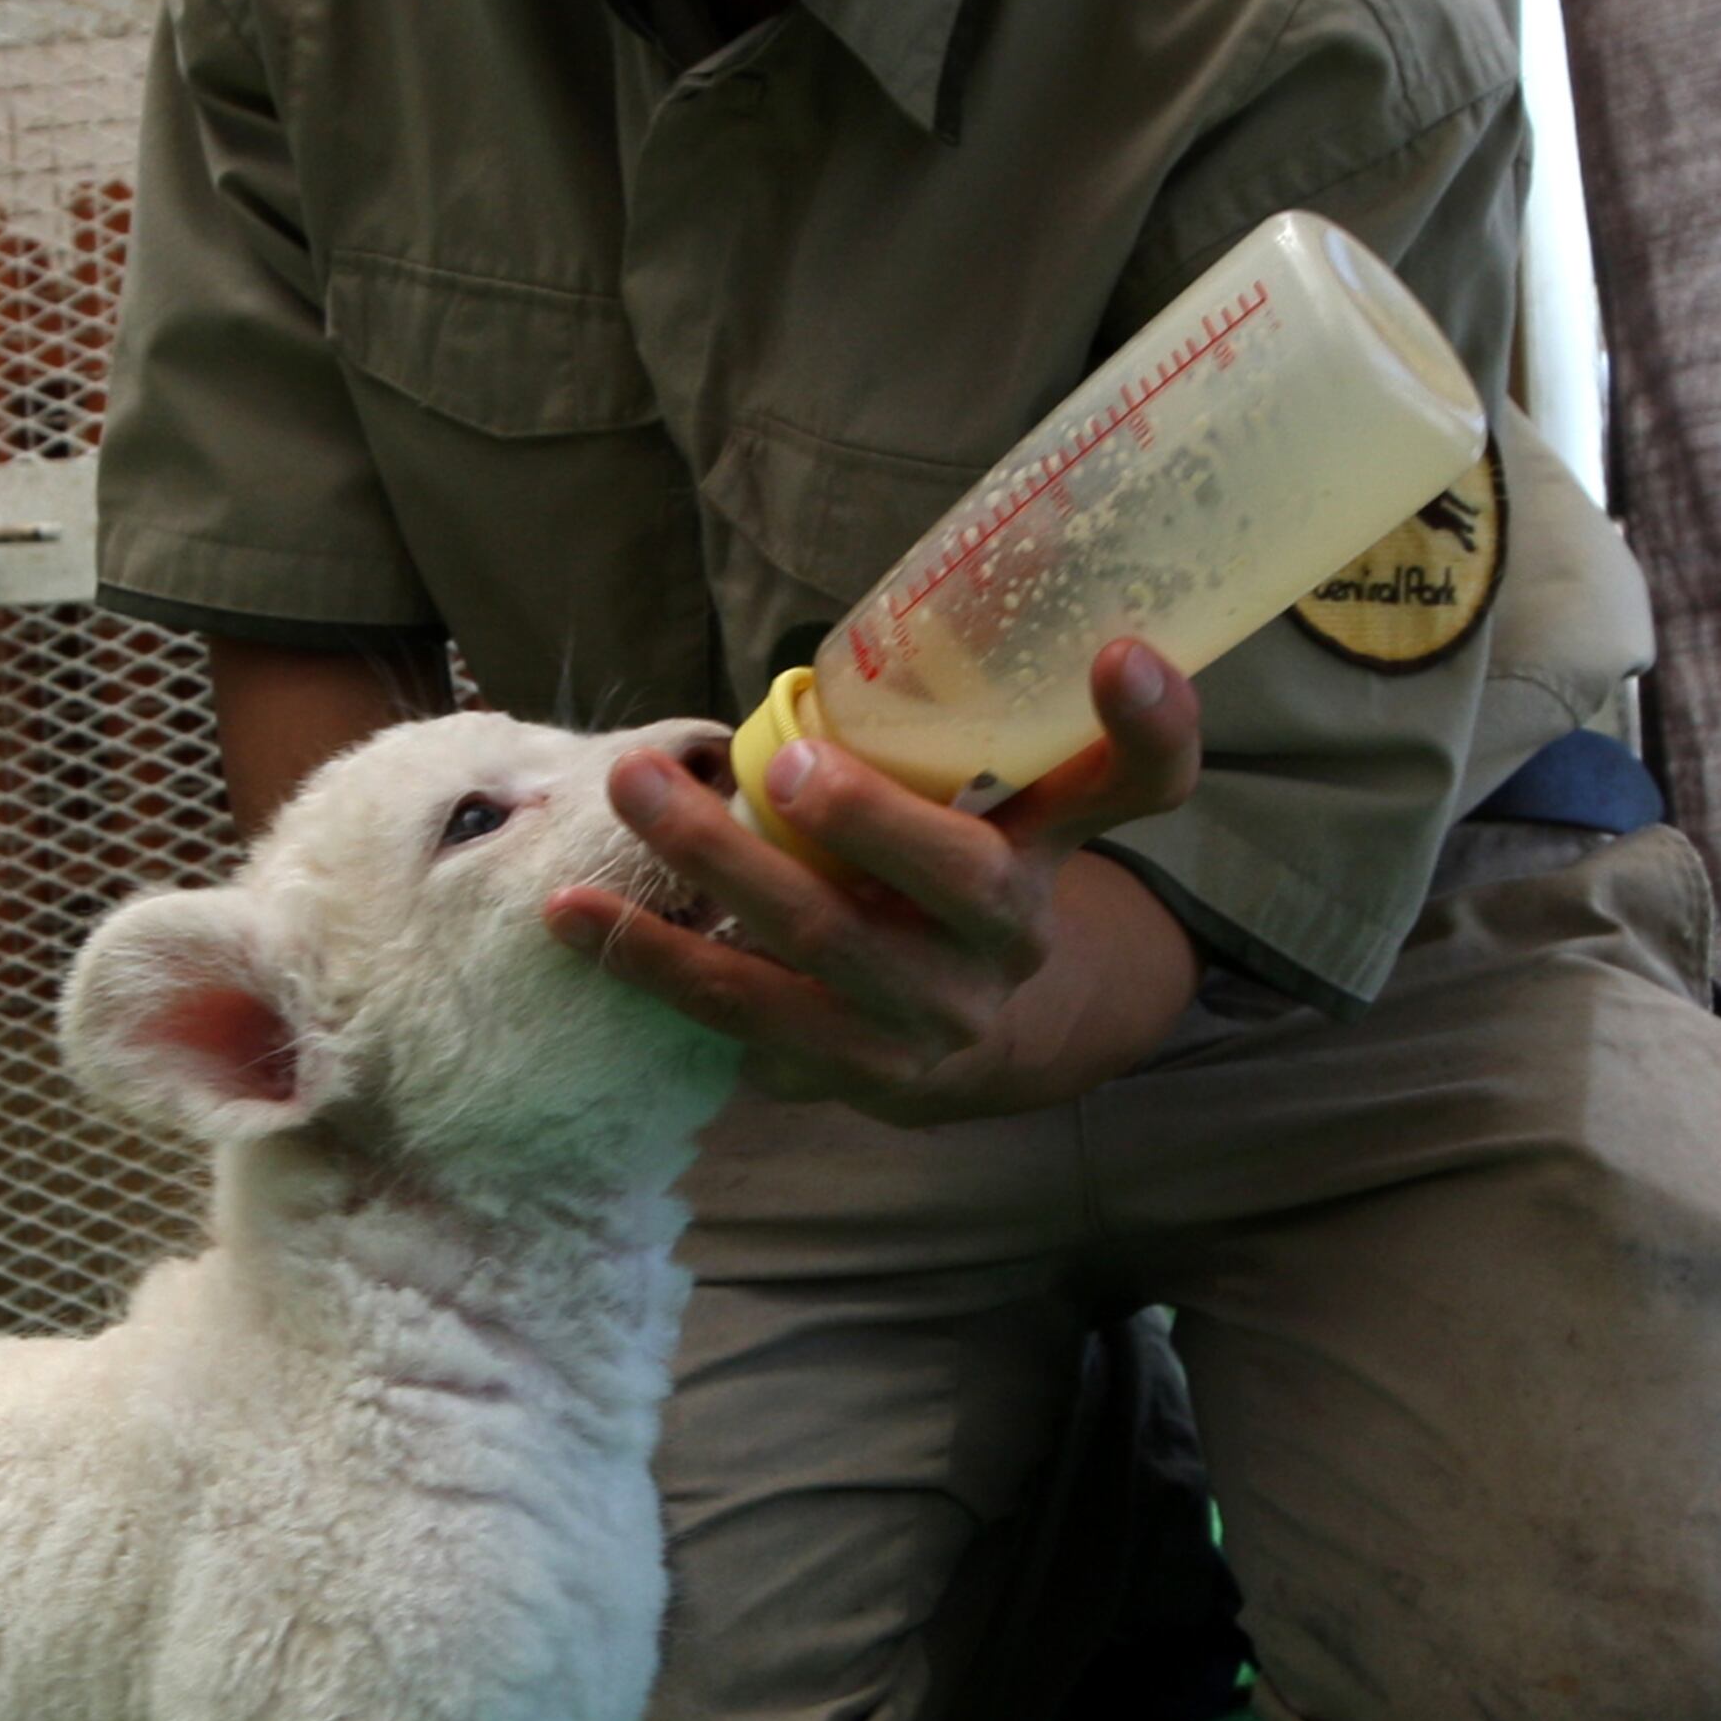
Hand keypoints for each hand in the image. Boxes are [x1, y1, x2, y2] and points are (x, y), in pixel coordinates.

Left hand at [545, 639, 1206, 1124]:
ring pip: (826, 941)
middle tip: (790, 757)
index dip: (1146, 726)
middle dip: (869, 815)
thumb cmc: (918, 891)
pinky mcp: (851, 1073)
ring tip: (630, 786)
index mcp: (1050, 850)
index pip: (1138, 786)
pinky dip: (649, 955)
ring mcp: (933, 1015)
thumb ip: (927, 746)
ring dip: (716, 862)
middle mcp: (1009, 935)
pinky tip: (574, 914)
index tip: (1120, 650)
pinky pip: (739, 1008)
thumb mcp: (961, 815)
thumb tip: (821, 647)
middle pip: (961, 876)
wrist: (938, 1052)